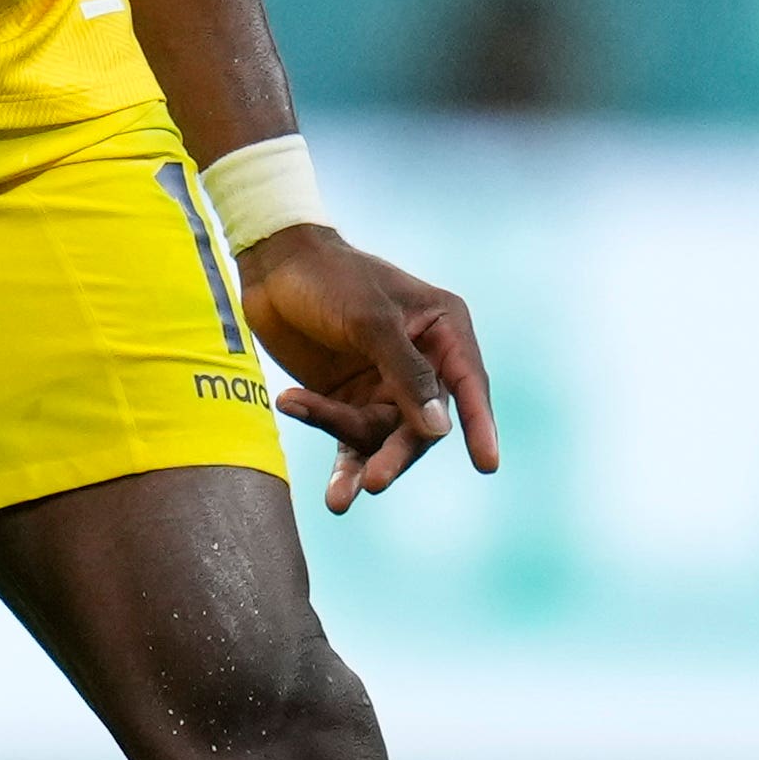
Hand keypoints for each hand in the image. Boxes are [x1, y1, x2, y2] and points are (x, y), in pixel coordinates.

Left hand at [240, 224, 497, 511]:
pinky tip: (311, 447)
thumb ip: (406, 373)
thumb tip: (440, 431)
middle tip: (374, 482)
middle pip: (421, 424)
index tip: (487, 465)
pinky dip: (332, 447)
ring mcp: (384, 384)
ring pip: (381, 438)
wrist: (272, 266)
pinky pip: (347, 437)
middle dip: (396, 454)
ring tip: (336, 493)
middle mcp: (422, 362)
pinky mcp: (349, 399)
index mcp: (442, 330)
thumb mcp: (369, 319)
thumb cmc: (329, 277)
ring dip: (356, 458)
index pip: (468, 385)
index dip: (480, 425)